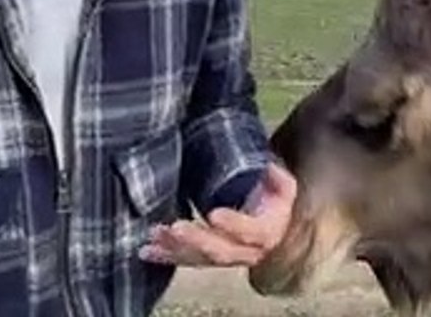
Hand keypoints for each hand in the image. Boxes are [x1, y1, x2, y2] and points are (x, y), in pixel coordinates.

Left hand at [138, 162, 296, 267]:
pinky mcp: (207, 259)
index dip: (234, 225)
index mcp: (266, 233)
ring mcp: (225, 258)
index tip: (214, 214)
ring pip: (200, 258)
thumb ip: (278, 178)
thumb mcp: (283, 187)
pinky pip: (186, 261)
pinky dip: (166, 256)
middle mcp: (246, 252)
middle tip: (176, 227)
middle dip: (196, 240)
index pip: (251, 232)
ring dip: (175, 248)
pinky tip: (147, 251)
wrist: (271, 227)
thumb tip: (268, 168)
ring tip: (155, 234)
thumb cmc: (273, 202)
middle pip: (220, 251)